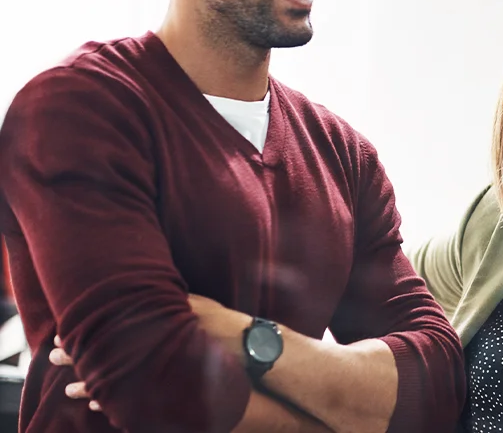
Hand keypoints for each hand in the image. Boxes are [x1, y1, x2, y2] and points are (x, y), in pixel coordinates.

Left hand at [53, 294, 251, 412]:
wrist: (256, 351)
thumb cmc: (232, 327)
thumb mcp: (204, 307)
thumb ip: (179, 300)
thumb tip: (161, 286)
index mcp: (162, 322)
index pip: (114, 326)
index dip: (88, 330)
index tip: (65, 330)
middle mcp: (159, 344)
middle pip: (109, 350)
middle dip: (81, 354)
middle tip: (55, 356)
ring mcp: (163, 368)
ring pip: (117, 378)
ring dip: (91, 384)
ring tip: (70, 391)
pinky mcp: (171, 387)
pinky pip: (135, 398)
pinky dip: (115, 402)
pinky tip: (99, 407)